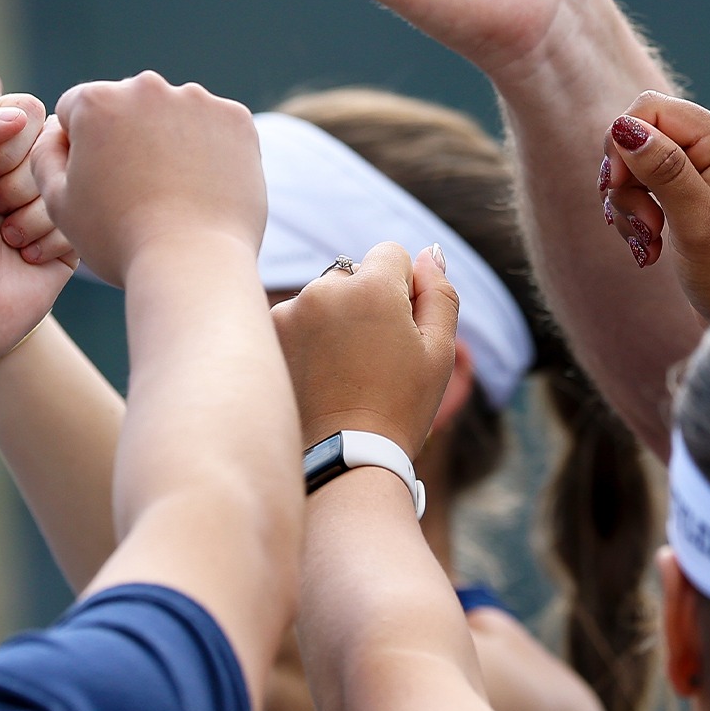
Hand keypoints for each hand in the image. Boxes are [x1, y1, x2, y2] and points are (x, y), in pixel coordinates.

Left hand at [0, 96, 71, 369]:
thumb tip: (22, 114)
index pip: (27, 111)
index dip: (5, 146)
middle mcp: (27, 168)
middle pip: (52, 146)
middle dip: (16, 186)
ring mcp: (52, 201)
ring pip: (68, 185)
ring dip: (31, 219)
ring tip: (6, 240)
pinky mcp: (73, 234)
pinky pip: (80, 219)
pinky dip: (48, 243)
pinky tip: (26, 259)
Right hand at [30, 72, 264, 286]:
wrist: (193, 263)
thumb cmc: (118, 239)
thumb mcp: (59, 203)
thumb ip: (45, 156)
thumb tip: (57, 130)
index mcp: (97, 101)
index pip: (77, 111)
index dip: (81, 149)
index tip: (97, 184)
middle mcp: (147, 86)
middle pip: (127, 107)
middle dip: (126, 137)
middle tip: (137, 191)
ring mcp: (198, 100)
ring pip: (172, 114)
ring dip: (168, 140)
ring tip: (172, 193)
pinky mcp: (237, 118)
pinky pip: (213, 127)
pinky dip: (208, 150)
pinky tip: (201, 187)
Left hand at [273, 243, 459, 456]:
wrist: (343, 457)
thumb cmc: (400, 406)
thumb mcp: (438, 350)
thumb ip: (439, 292)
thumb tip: (430, 253)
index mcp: (371, 287)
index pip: (392, 254)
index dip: (404, 290)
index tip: (401, 330)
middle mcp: (323, 288)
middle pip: (354, 275)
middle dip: (367, 303)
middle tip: (374, 357)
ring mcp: (290, 310)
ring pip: (324, 298)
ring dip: (336, 320)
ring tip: (345, 371)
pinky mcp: (270, 333)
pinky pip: (299, 318)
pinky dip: (310, 337)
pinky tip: (321, 375)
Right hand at [600, 93, 709, 319]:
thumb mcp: (699, 222)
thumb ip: (665, 171)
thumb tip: (626, 127)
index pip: (652, 109)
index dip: (624, 143)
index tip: (617, 187)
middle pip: (640, 135)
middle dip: (626, 182)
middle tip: (644, 225)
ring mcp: (704, 168)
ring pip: (635, 165)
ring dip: (630, 206)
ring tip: (649, 243)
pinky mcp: (691, 191)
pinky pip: (644, 188)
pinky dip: (637, 217)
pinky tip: (650, 247)